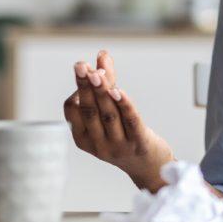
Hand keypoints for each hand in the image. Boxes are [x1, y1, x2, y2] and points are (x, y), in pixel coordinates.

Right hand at [62, 50, 173, 191]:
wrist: (149, 166)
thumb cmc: (126, 135)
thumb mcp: (111, 113)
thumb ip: (108, 83)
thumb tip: (102, 55)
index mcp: (83, 138)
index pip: (73, 110)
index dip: (78, 88)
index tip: (85, 67)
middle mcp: (98, 144)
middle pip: (89, 110)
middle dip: (85, 86)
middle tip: (82, 65)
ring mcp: (118, 145)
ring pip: (108, 114)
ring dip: (102, 92)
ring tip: (98, 73)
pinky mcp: (139, 143)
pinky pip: (130, 121)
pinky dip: (123, 105)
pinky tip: (118, 90)